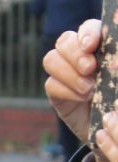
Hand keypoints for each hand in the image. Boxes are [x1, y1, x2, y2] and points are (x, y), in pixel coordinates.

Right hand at [44, 19, 112, 161]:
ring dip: (68, 73)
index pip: (89, 28)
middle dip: (74, 54)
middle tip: (90, 69)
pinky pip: (51, 84)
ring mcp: (66, 73)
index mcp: (102, 46)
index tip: (91, 46)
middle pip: (65, 41)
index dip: (87, 33)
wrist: (116, 133)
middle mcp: (81, 56)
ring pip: (51, 59)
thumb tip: (115, 61)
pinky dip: (66, 91)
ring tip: (89, 89)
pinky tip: (83, 99)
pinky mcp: (57, 92)